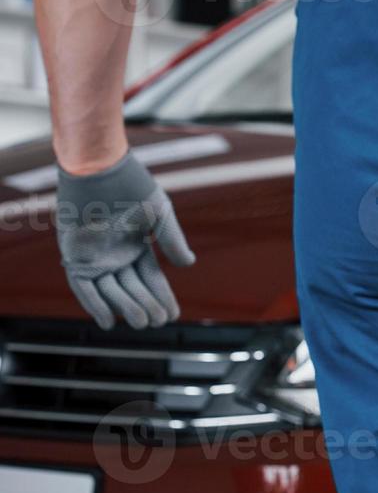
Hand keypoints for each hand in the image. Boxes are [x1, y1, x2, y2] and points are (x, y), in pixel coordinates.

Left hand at [55, 151, 195, 328]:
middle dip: (147, 306)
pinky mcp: (75, 256)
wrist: (99, 169)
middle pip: (133, 288)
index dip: (162, 296)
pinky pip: (83, 287)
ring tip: (142, 323)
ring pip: (111, 290)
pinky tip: (109, 322)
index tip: (173, 315)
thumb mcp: (160, 214)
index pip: (151, 277)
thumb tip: (188, 264)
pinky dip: (94, 304)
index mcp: (135, 244)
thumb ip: (172, 240)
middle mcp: (115, 253)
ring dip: (125, 307)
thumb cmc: (130, 186)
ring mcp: (94, 256)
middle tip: (159, 322)